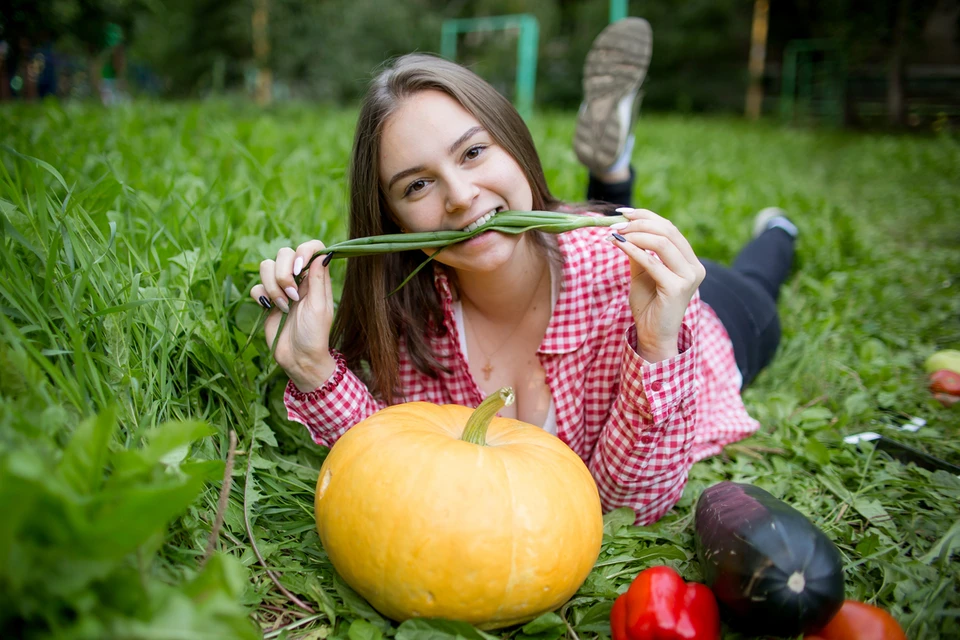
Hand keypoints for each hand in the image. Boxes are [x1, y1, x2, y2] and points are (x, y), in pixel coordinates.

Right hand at [250, 241, 336, 390]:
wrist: (298, 358)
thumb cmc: (315, 335)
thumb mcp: (320, 307)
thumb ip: (319, 280)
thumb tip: (323, 254)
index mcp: (316, 277)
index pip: (311, 248)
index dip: (303, 251)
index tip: (299, 268)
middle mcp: (299, 279)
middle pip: (284, 253)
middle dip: (284, 273)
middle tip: (293, 296)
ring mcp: (281, 288)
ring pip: (266, 266)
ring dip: (273, 286)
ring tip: (284, 306)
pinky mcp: (267, 299)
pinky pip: (256, 285)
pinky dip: (261, 295)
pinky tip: (270, 308)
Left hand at [608, 208, 705, 362]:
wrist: (653, 336)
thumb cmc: (648, 305)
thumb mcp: (641, 272)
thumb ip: (638, 251)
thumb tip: (623, 227)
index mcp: (689, 260)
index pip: (669, 228)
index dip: (646, 215)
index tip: (622, 212)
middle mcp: (694, 266)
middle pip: (667, 231)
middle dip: (639, 223)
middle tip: (615, 223)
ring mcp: (689, 277)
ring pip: (662, 242)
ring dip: (635, 234)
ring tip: (614, 234)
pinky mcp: (677, 288)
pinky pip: (652, 262)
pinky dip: (633, 250)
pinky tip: (618, 245)